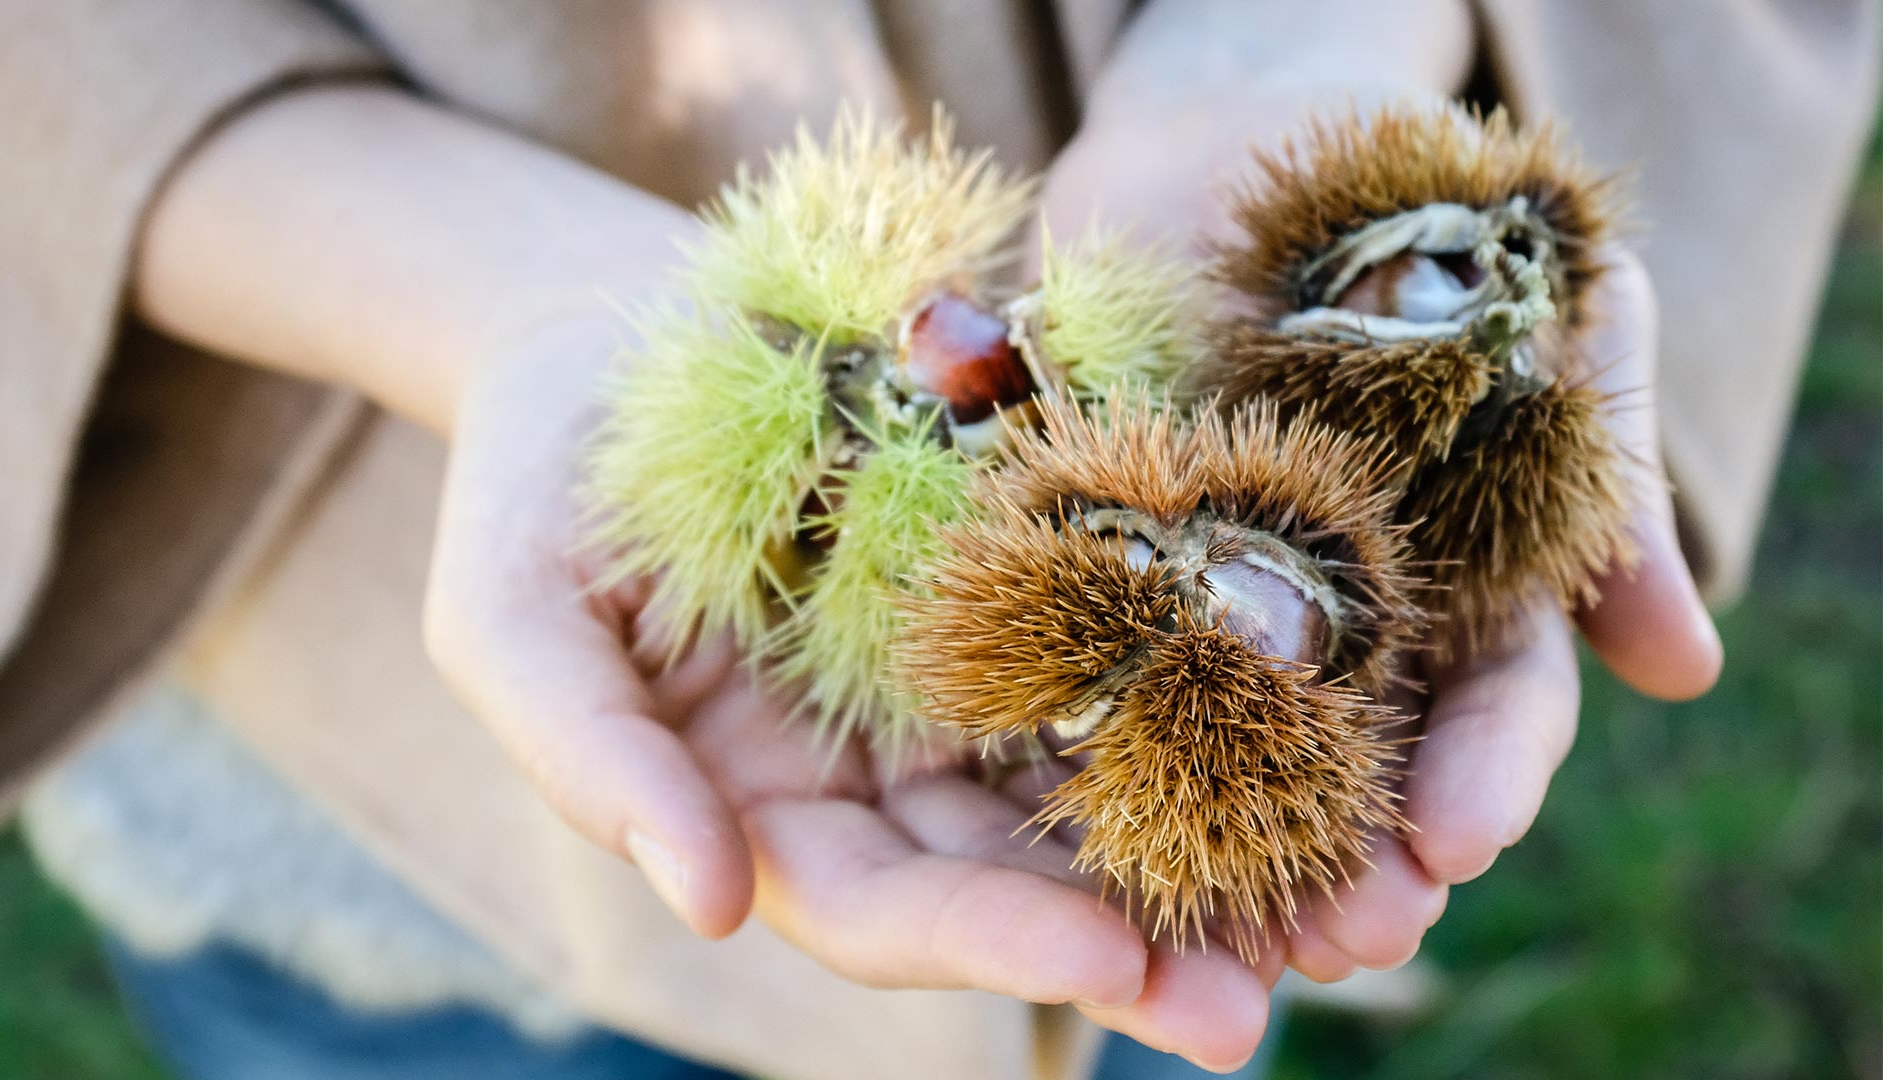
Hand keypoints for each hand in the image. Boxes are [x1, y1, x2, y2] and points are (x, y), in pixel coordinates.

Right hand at [425, 310, 1285, 1069]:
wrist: (615, 332)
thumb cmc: (538, 479)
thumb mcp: (510, 613)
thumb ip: (589, 757)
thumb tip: (710, 906)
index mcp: (759, 811)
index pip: (879, 910)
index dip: (988, 943)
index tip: (1110, 960)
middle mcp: (876, 774)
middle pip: (1015, 880)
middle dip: (1138, 942)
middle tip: (1265, 998)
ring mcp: (956, 683)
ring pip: (1095, 787)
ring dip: (1214, 849)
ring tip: (1344, 905)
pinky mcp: (1024, 582)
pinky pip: (1127, 647)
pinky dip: (1212, 696)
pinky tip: (1314, 729)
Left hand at [1040, 81, 1721, 991]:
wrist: (1244, 122)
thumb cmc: (1428, 211)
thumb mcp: (1558, 317)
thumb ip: (1602, 478)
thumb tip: (1679, 671)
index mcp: (1454, 577)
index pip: (1487, 700)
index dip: (1482, 773)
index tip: (1459, 842)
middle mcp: (1326, 604)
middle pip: (1348, 753)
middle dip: (1347, 849)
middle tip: (1338, 939)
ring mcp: (1199, 577)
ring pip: (1210, 728)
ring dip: (1212, 830)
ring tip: (1210, 925)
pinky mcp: (1082, 534)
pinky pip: (1073, 632)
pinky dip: (1069, 712)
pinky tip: (1058, 795)